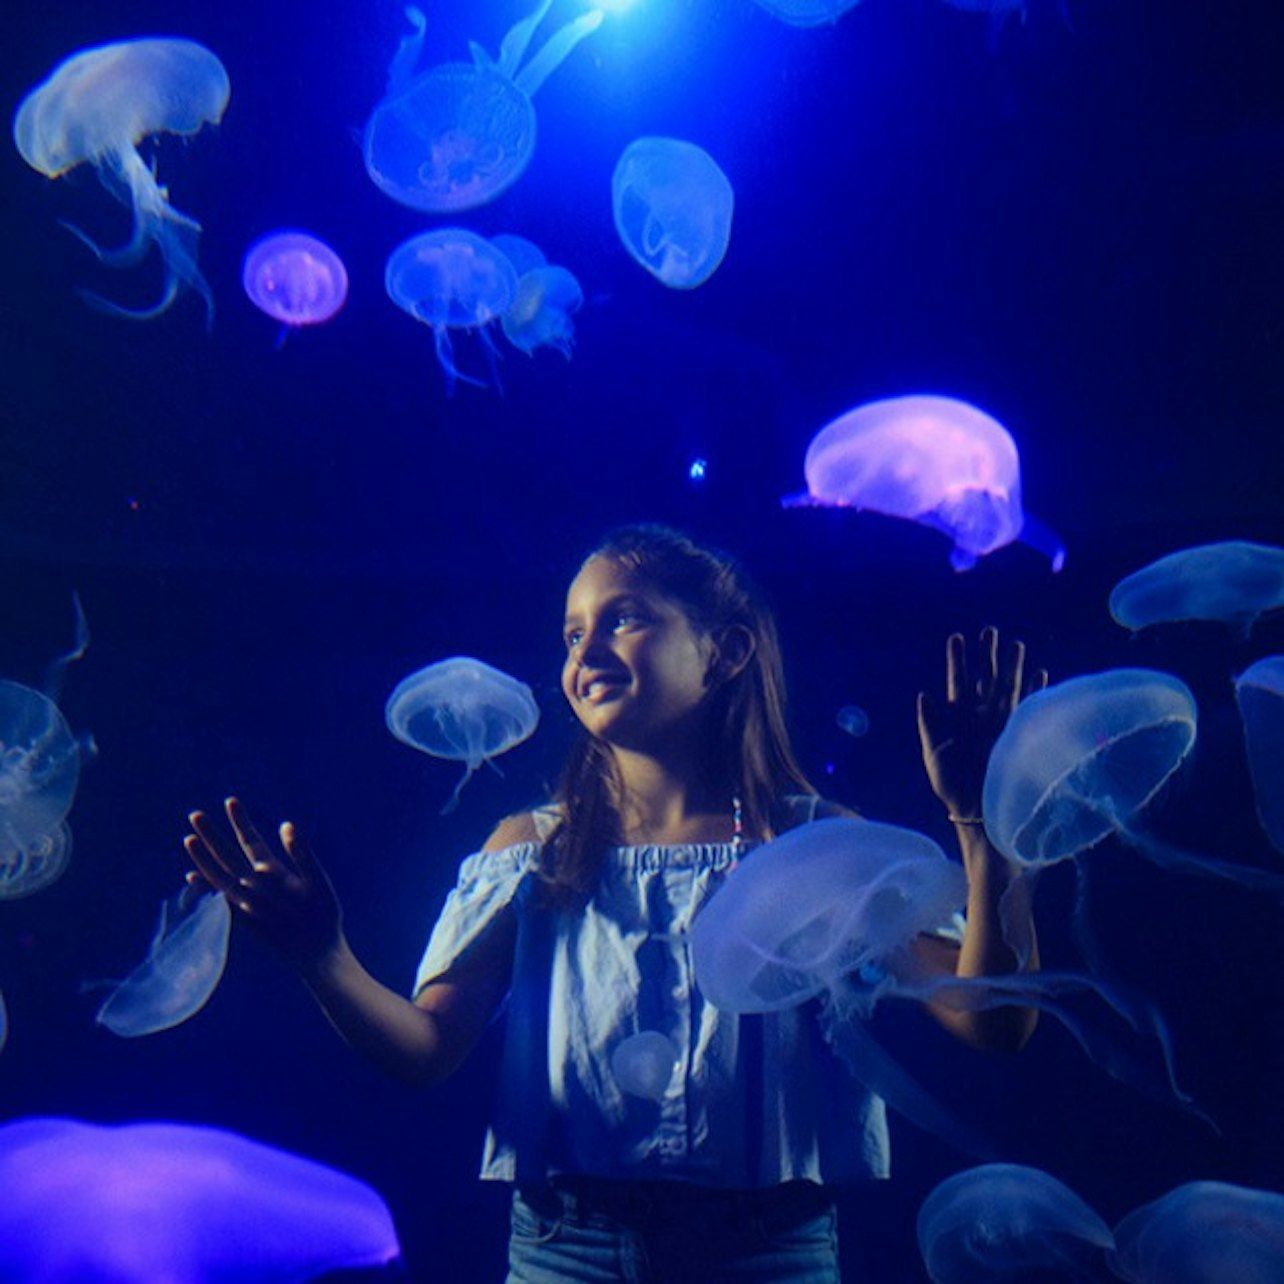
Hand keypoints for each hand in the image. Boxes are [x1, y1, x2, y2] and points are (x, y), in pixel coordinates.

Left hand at [184, 797, 342, 971]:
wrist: (315, 957)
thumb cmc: (324, 917)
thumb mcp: (320, 882)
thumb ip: (302, 853)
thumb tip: (286, 825)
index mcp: (274, 876)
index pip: (251, 842)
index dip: (240, 821)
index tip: (230, 801)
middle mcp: (254, 890)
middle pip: (226, 858)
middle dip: (210, 835)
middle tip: (194, 815)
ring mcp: (245, 907)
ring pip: (216, 877)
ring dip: (201, 857)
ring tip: (188, 839)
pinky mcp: (242, 921)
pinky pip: (217, 899)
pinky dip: (204, 887)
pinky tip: (192, 876)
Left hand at [916, 627, 1047, 822]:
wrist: (980, 812)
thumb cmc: (952, 787)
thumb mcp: (935, 755)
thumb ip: (930, 725)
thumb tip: (924, 694)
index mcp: (957, 719)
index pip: (957, 682)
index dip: (958, 660)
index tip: (957, 637)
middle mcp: (981, 717)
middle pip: (985, 678)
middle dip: (987, 655)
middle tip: (989, 630)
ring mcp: (1001, 725)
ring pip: (1008, 688)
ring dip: (1012, 667)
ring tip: (1015, 643)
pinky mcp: (1019, 736)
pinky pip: (1028, 708)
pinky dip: (1034, 691)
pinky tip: (1039, 674)